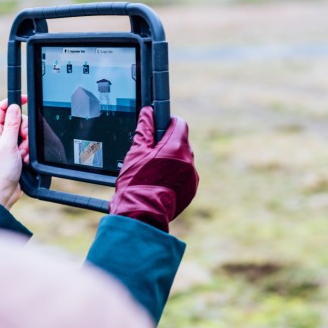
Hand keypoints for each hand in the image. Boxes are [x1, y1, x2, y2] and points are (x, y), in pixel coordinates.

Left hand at [0, 98, 28, 209]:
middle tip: (22, 140)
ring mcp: (8, 144)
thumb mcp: (7, 145)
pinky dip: (28, 151)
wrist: (4, 191)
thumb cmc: (1, 171)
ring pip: (24, 133)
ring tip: (22, 154)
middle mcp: (0, 136)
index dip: (12, 102)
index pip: (1, 109)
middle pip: (17, 120)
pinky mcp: (15, 152)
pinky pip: (27, 144)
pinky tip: (24, 159)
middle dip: (24, 130)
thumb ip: (11, 125)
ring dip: (26, 143)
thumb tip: (14, 107)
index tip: (24, 99)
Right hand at [109, 107, 198, 232]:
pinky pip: (184, 175)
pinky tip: (159, 182)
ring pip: (183, 159)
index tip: (157, 127)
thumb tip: (147, 113)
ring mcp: (191, 176)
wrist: (142, 214)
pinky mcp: (191, 189)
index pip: (179, 123)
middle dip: (167, 143)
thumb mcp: (136, 152)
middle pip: (181, 142)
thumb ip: (144, 130)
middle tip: (149, 152)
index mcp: (175, 146)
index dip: (167, 122)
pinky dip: (174, 175)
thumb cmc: (136, 182)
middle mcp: (188, 160)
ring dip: (171, 160)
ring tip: (152, 170)